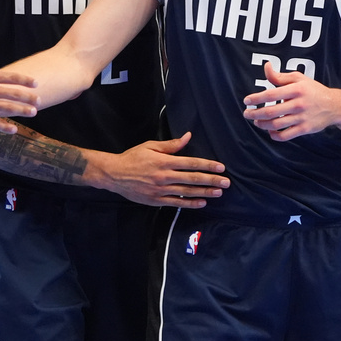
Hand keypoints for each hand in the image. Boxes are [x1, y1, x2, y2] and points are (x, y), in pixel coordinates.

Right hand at [0, 30, 39, 124]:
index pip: (10, 77)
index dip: (24, 80)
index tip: (36, 83)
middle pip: (11, 94)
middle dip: (27, 98)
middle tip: (39, 100)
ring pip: (5, 108)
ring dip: (20, 111)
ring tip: (33, 112)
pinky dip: (3, 126)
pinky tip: (13, 130)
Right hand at [86, 132, 229, 207]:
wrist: (114, 174)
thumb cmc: (132, 158)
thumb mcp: (150, 146)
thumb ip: (171, 145)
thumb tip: (188, 137)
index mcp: (164, 162)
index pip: (191, 163)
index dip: (208, 165)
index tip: (221, 167)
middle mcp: (164, 176)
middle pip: (193, 179)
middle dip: (211, 180)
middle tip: (226, 183)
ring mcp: (161, 190)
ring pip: (187, 192)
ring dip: (204, 192)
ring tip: (218, 193)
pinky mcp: (156, 200)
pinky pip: (177, 203)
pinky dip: (190, 203)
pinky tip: (202, 202)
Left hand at [242, 63, 340, 141]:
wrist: (334, 106)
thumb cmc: (313, 90)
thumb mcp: (298, 78)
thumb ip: (279, 76)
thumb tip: (266, 66)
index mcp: (295, 89)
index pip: (270, 95)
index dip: (256, 99)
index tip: (246, 101)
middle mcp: (298, 104)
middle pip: (270, 112)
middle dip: (254, 113)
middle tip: (246, 113)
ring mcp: (302, 118)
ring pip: (276, 125)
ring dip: (262, 124)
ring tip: (256, 121)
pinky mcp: (305, 129)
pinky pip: (286, 135)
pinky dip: (275, 136)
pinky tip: (269, 131)